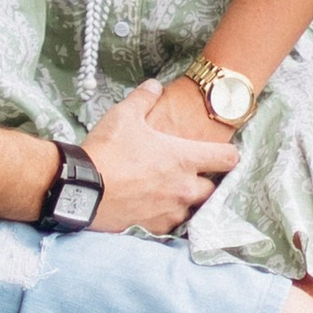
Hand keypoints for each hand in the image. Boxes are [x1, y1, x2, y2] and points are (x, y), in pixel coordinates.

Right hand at [83, 78, 237, 236]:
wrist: (82, 188)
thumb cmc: (108, 149)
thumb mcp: (125, 115)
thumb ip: (144, 98)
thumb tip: (154, 86)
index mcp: (184, 158)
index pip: (227, 158)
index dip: (229, 153)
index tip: (223, 152)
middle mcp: (184, 187)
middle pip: (213, 189)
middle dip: (207, 181)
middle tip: (192, 172)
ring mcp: (171, 210)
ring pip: (193, 209)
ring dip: (187, 200)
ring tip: (171, 191)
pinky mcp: (154, 227)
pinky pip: (171, 223)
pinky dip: (167, 215)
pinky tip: (155, 206)